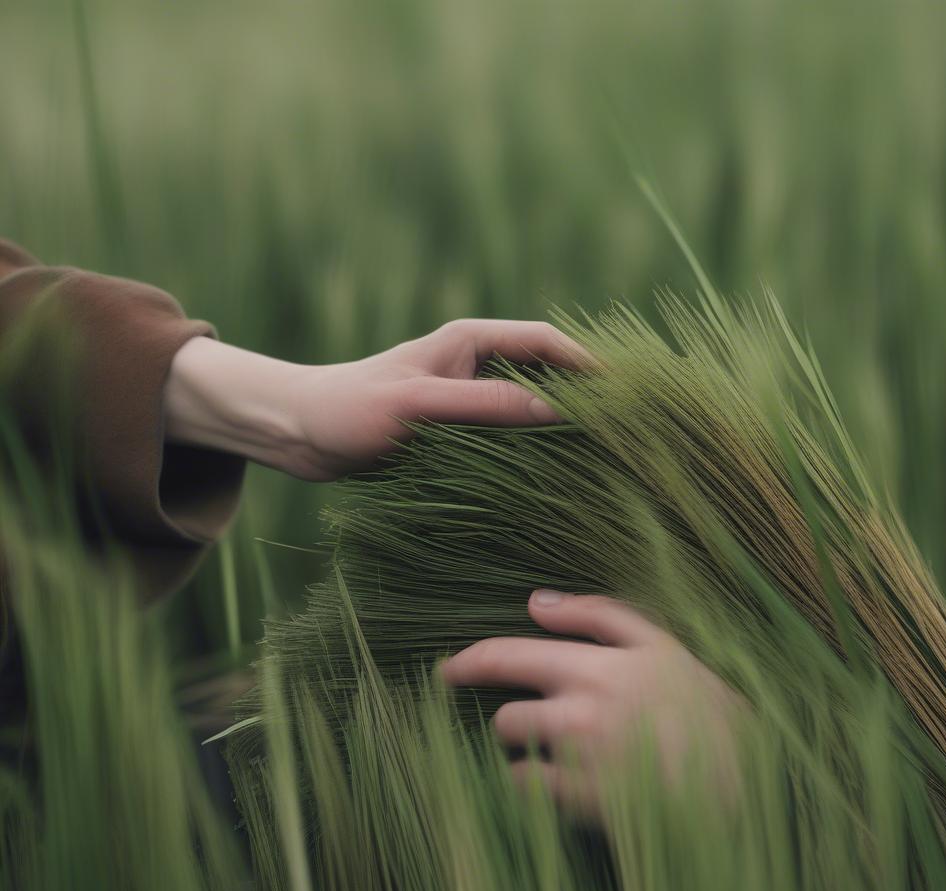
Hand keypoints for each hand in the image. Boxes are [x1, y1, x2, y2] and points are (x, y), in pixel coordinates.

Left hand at [164, 320, 590, 480]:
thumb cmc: (350, 409)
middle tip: (621, 428)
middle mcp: (474, 365)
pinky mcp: (456, 430)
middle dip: (582, 395)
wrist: (300, 432)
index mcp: (468, 341)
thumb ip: (482, 406)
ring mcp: (467, 398)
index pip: (544, 341)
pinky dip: (529, 447)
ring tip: (598, 453)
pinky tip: (549, 474)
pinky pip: (506, 434)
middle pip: (545, 372)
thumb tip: (553, 410)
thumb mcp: (417, 406)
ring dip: (558, 424)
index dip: (587, 363)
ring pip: (528, 406)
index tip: (624, 391)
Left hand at [442, 590, 743, 816]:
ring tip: (565, 753)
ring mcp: (582, 762)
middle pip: (506, 710)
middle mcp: (582, 710)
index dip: (468, 661)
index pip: (507, 655)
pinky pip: (528, 791)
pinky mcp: (587, 807)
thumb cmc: (708, 709)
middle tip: (526, 722)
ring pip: (515, 750)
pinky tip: (565, 783)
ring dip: (525, 748)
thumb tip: (535, 601)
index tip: (446, 669)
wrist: (752, 783)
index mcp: (598, 665)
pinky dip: (532, 786)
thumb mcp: (663, 645)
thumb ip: (597, 615)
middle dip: (510, 715)